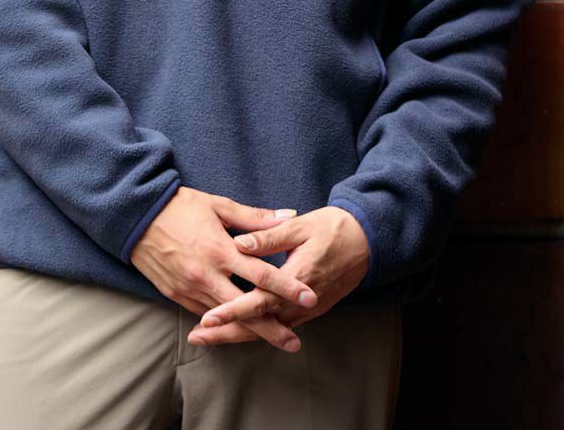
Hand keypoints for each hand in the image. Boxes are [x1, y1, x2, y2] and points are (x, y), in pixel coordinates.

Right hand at [130, 185, 319, 352]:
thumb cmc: (181, 206)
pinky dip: (224, 325)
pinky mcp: (177, 296)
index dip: (287, 288)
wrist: (136, 217)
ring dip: (250, 331)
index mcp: (221, 251)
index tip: (310, 297)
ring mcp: (191, 289)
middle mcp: (207, 276)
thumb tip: (289, 216)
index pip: (262, 274)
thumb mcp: (219, 206)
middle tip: (295, 342)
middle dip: (272, 328)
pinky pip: (205, 315)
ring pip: (226, 318)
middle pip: (246, 309)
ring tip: (275, 340)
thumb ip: (255, 218)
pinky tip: (239, 332)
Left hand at [186, 206, 369, 345]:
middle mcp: (299, 302)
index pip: (258, 302)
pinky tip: (239, 328)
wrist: (367, 242)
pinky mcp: (309, 310)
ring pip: (267, 329)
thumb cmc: (332, 228)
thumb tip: (240, 243)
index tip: (207, 319)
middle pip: (258, 325)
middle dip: (226, 333)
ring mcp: (305, 310)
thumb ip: (269, 237)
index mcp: (295, 278)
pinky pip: (279, 325)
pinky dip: (257, 329)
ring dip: (238, 333)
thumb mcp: (301, 226)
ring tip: (209, 336)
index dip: (231, 311)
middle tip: (197, 337)